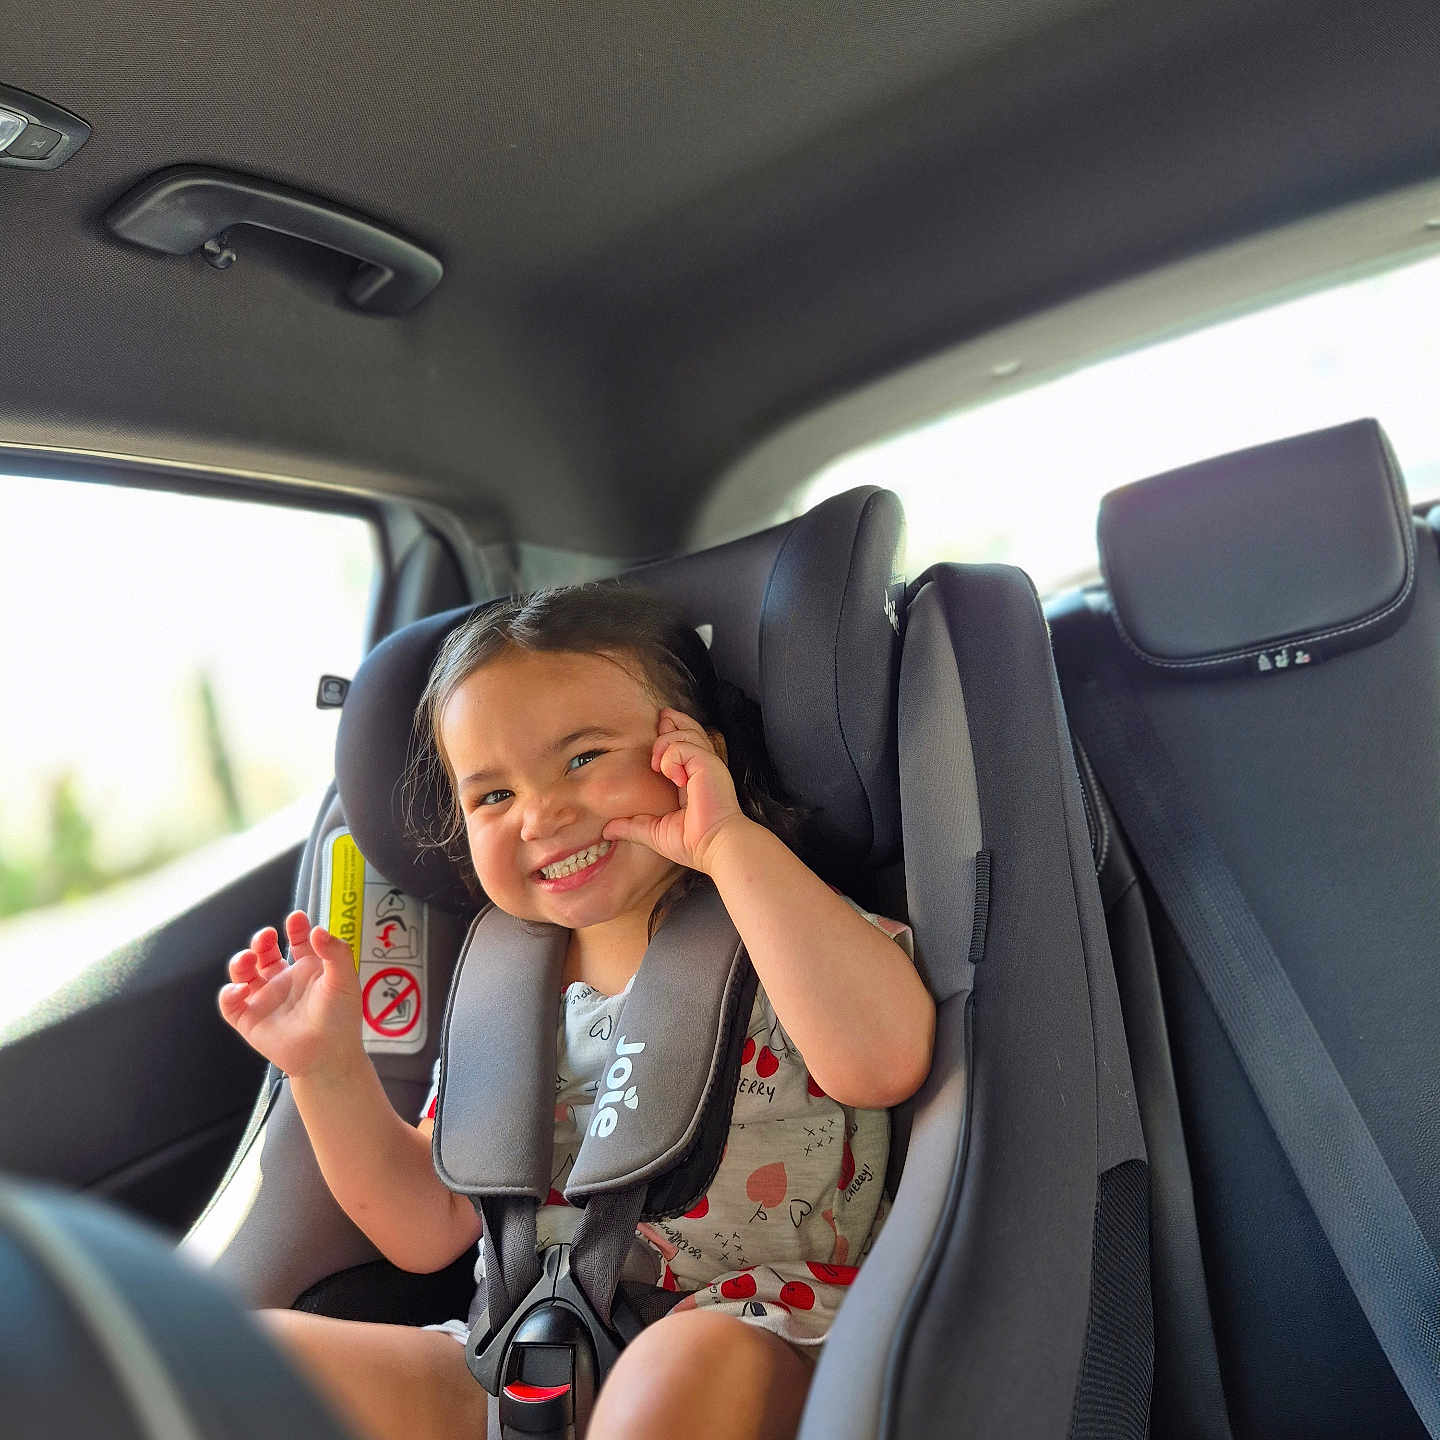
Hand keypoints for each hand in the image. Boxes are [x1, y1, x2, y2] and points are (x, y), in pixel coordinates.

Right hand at [218, 911, 363, 1079]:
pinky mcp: (250, 1019)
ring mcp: (266, 999)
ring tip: (249, 959)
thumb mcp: (345, 980)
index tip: (296, 918)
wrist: (329, 1055)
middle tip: (266, 935)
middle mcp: (284, 981)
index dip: (296, 927)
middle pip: (264, 953)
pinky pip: (230, 1004)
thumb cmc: (340, 1018)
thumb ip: (336, 953)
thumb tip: (318, 929)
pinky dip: (229, 994)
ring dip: (240, 961)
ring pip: (243, 973)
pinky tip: (241, 989)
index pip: (298, 941)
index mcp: (308, 969)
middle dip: (261, 940)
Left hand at [602, 708, 751, 873]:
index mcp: (694, 779)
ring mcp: (707, 765)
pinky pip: (682, 746)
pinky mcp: (708, 764)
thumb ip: (631, 825)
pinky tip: (674, 778)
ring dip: (665, 744)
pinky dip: (671, 758)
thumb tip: (606, 830)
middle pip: (690, 729)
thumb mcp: (654, 831)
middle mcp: (703, 768)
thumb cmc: (692, 843)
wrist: (713, 847)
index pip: (686, 744)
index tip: (660, 727)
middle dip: (672, 720)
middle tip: (661, 718)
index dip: (671, 732)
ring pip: (684, 733)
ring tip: (659, 767)